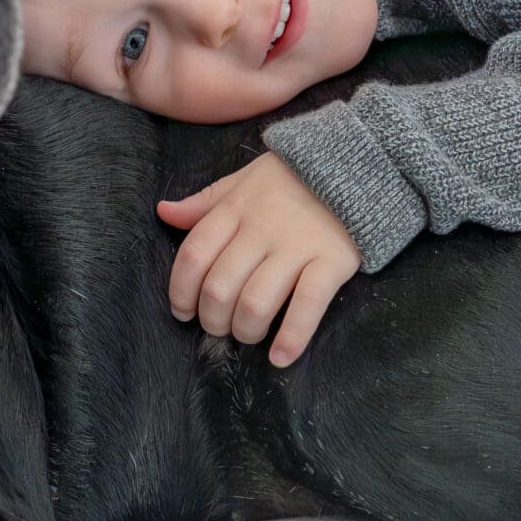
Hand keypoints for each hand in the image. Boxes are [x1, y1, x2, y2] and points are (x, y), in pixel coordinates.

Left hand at [158, 154, 360, 366]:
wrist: (356, 163)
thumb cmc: (294, 178)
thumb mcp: (244, 180)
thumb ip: (205, 201)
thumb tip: (164, 212)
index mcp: (235, 208)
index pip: (194, 255)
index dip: (181, 291)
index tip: (183, 311)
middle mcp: (261, 229)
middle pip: (220, 287)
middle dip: (212, 319)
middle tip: (218, 327)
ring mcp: (297, 247)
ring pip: (256, 303)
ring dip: (244, 331)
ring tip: (247, 335)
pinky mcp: (332, 262)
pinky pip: (307, 306)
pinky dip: (291, 338)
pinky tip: (281, 357)